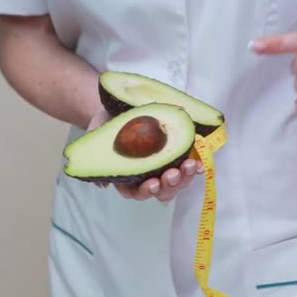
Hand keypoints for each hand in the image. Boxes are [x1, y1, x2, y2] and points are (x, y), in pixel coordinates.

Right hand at [86, 108, 203, 201]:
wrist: (119, 104)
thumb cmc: (107, 123)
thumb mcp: (97, 135)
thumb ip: (97, 156)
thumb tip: (101, 185)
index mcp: (127, 176)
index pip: (135, 192)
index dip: (145, 191)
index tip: (152, 183)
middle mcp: (147, 175)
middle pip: (161, 191)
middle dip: (169, 185)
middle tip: (173, 174)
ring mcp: (163, 166)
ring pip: (177, 182)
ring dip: (185, 177)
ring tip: (190, 166)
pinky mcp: (177, 154)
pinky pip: (187, 166)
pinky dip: (194, 167)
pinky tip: (199, 163)